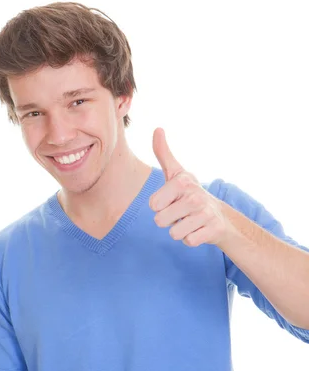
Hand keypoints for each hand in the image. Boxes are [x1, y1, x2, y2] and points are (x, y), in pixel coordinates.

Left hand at [150, 128, 230, 246]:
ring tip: (189, 220)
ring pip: (174, 233)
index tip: (172, 200)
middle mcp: (195, 196)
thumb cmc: (189, 193)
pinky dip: (191, 238)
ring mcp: (205, 214)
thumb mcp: (176, 173)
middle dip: (168, 220)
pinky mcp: (213, 230)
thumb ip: (163, 153)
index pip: (153, 205)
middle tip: (181, 212)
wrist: (219, 214)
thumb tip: (158, 129)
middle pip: (160, 221)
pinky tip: (198, 229)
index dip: (159, 206)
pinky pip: (188, 242)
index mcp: (182, 182)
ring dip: (179, 230)